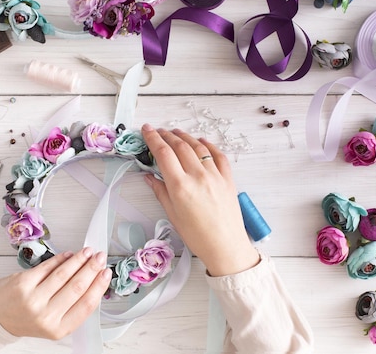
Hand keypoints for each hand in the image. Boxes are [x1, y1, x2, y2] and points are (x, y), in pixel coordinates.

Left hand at [0, 247, 110, 338]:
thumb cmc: (26, 318)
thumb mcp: (53, 322)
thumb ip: (72, 307)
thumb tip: (94, 282)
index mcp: (58, 329)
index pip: (86, 304)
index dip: (99, 286)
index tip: (106, 273)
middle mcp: (46, 316)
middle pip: (77, 287)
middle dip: (92, 268)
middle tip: (100, 257)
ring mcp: (34, 299)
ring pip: (64, 274)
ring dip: (79, 260)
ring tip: (87, 252)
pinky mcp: (23, 283)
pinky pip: (48, 267)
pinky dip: (61, 258)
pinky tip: (69, 254)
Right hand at [141, 124, 259, 276]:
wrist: (225, 246)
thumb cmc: (197, 235)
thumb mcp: (172, 214)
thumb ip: (160, 191)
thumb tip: (149, 176)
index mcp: (180, 186)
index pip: (163, 153)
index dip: (153, 139)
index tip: (147, 130)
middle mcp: (198, 176)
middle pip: (179, 146)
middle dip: (166, 135)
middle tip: (158, 131)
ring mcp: (215, 175)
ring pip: (198, 147)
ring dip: (184, 137)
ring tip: (175, 133)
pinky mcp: (228, 178)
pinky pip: (217, 155)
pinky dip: (208, 145)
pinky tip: (201, 142)